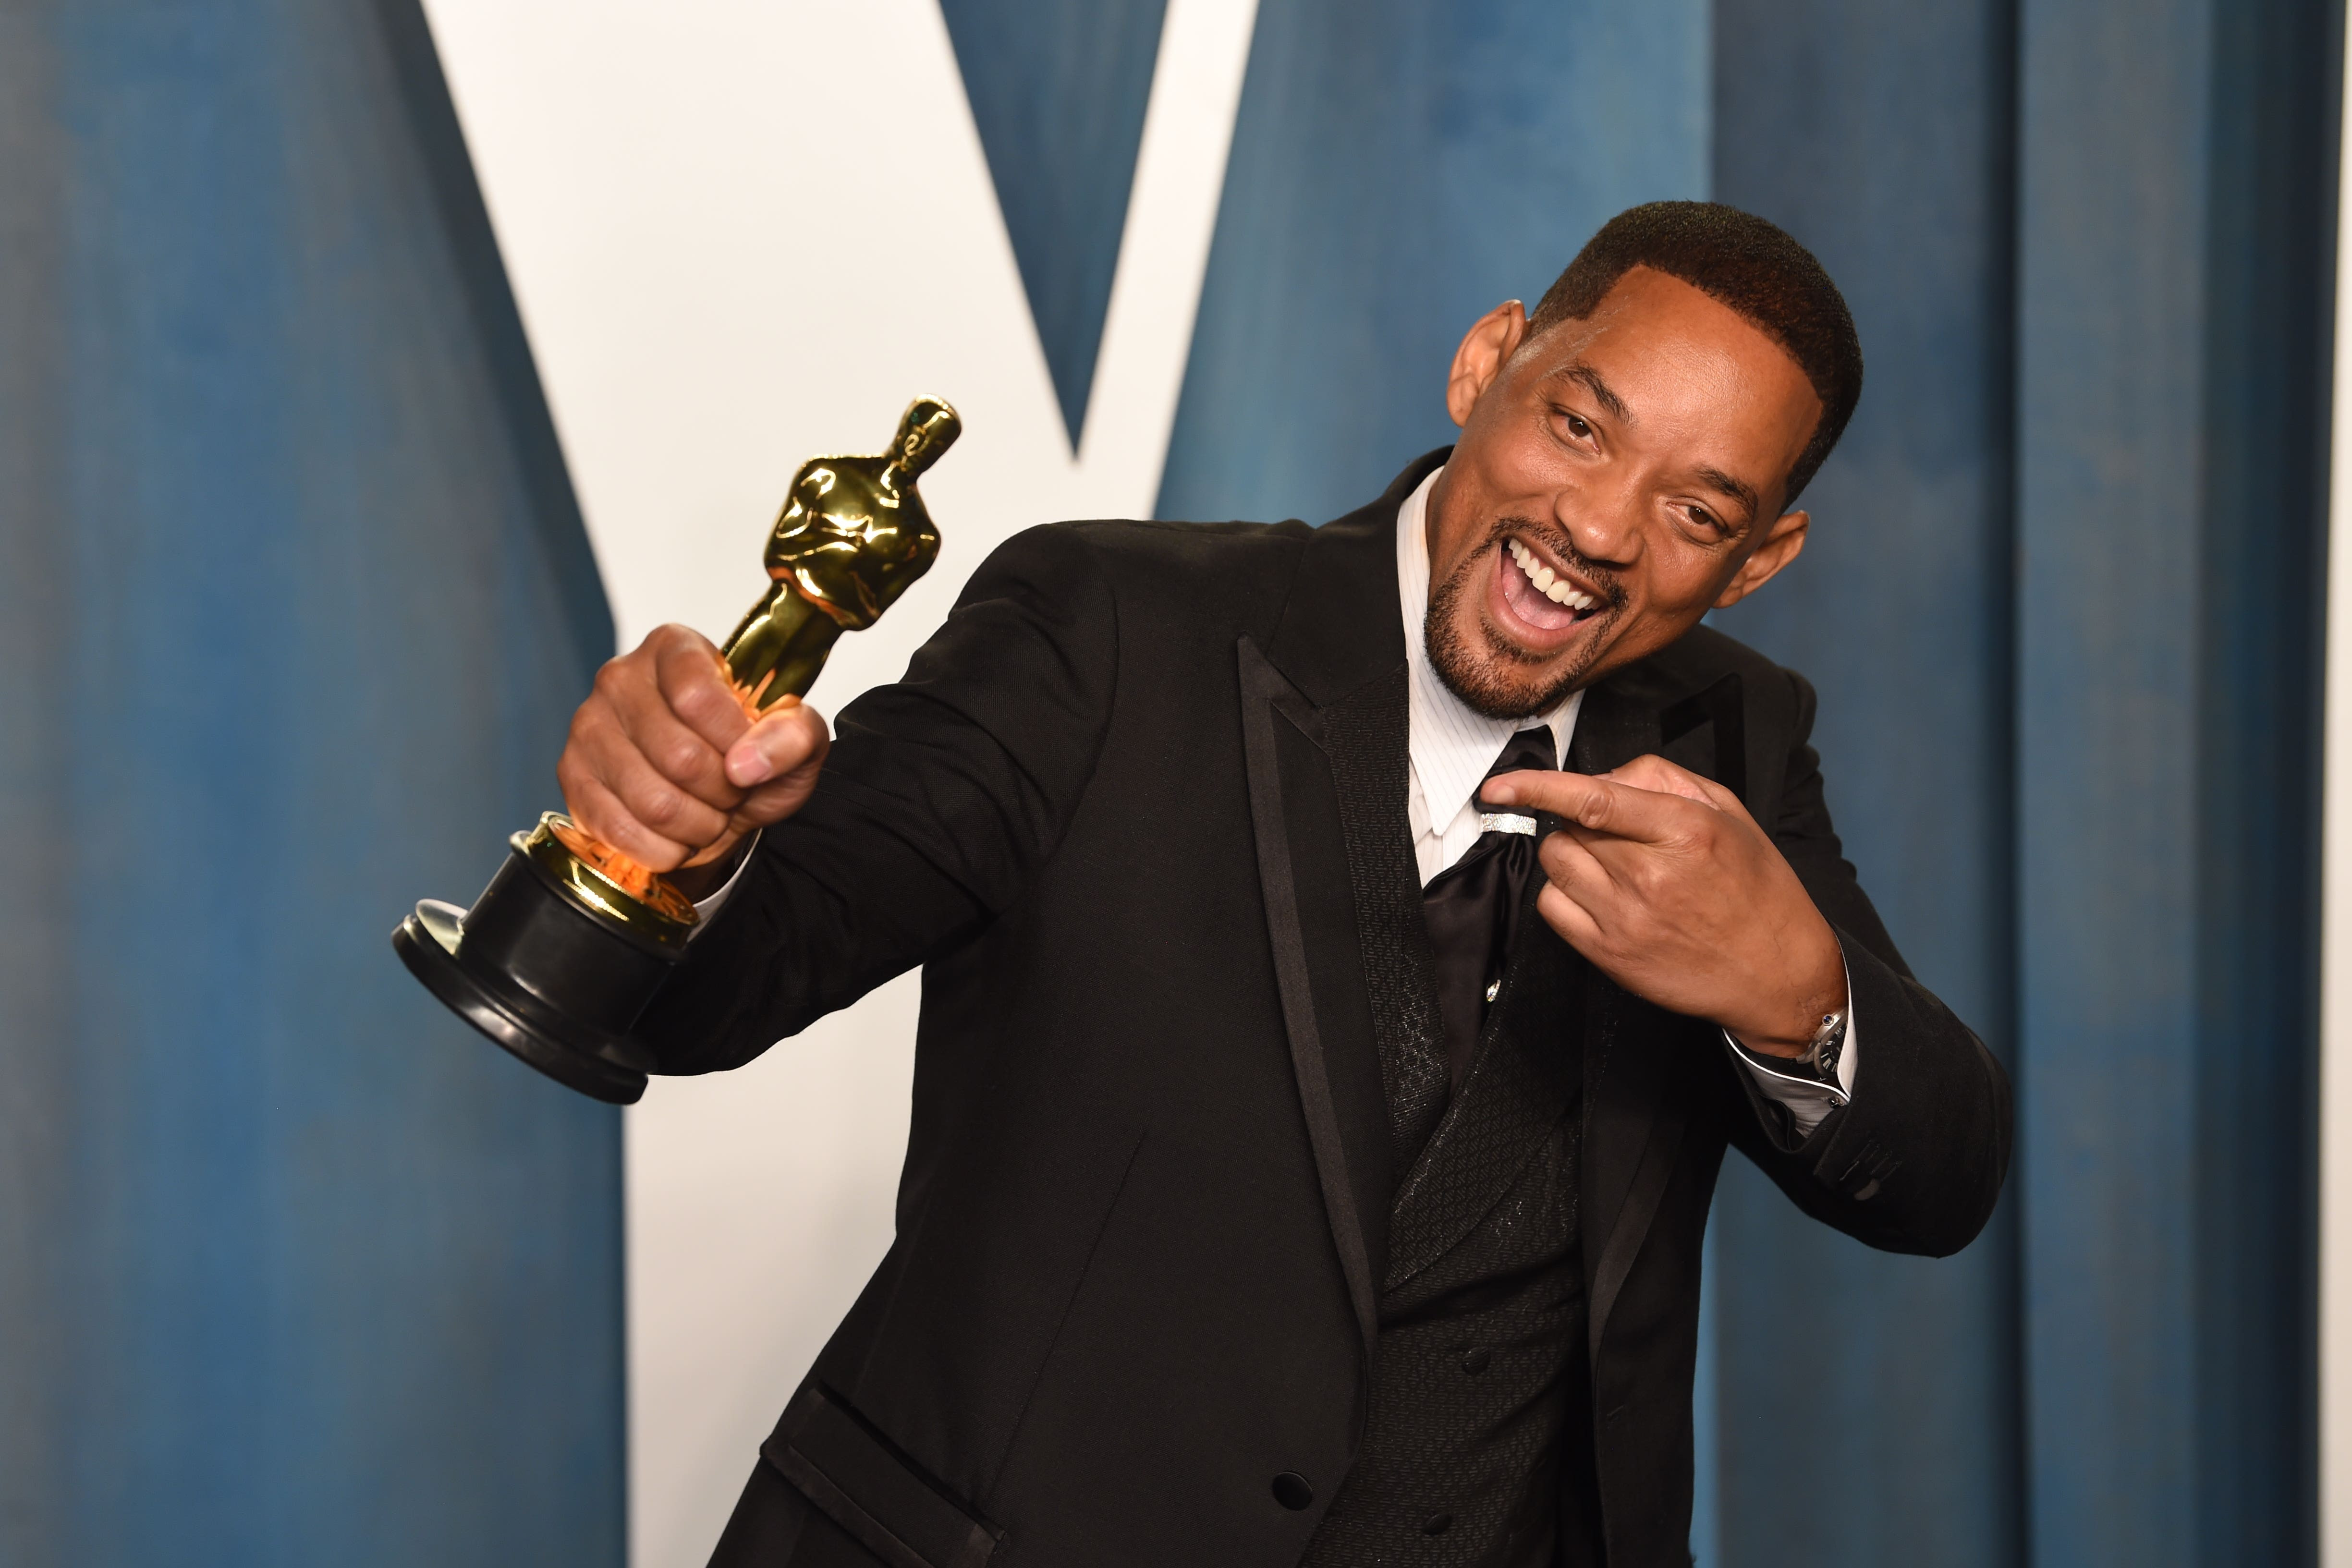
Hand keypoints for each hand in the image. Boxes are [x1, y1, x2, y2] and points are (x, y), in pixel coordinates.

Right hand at [555, 623, 829, 890]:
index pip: (698, 697)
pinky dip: (665, 849)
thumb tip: (751, 761)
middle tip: (733, 792)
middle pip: (679, 756)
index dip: (734, 742)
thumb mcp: (794, 739)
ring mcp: (589, 728)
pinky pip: (622, 831)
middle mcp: (621, 678)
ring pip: (653, 802)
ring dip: (698, 825)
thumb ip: (794, 735)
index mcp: (675, 648)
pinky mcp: (572, 777)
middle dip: (723, 792)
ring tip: (709, 814)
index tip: (749, 757)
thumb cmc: (747, 755)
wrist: (712, 798)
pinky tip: (678, 836)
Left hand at [1481, 754, 1844, 1056]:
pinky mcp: (1610, 954)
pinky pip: (1553, 908)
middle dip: (1582, 820)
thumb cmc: (1757, 891)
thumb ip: (1663, 780)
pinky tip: (1599, 894)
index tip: (1500, 785)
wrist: (1777, 973)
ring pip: (1556, 863)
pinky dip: (1564, 892)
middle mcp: (1650, 874)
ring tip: (1613, 864)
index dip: (1537, 786)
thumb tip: (1603, 776)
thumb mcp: (1728, 814)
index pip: (1592, 798)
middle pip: (1570, 828)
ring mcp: (1626, 919)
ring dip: (1572, 853)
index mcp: (1684, 831)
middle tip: (1618, 834)